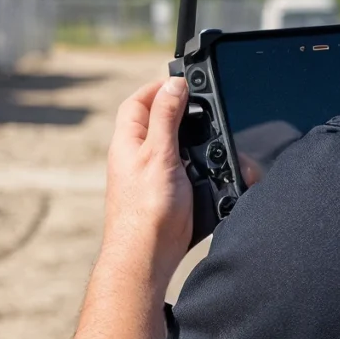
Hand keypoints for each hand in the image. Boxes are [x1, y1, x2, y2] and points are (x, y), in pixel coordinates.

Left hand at [104, 76, 192, 271]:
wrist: (147, 257)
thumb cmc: (146, 210)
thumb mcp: (160, 154)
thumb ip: (166, 117)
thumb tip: (173, 84)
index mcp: (128, 140)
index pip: (138, 101)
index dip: (158, 87)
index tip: (183, 81)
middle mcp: (136, 155)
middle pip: (157, 121)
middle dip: (180, 112)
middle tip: (200, 106)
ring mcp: (150, 175)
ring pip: (173, 146)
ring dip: (193, 141)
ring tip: (210, 136)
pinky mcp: (166, 194)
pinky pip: (183, 169)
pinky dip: (199, 166)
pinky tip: (210, 170)